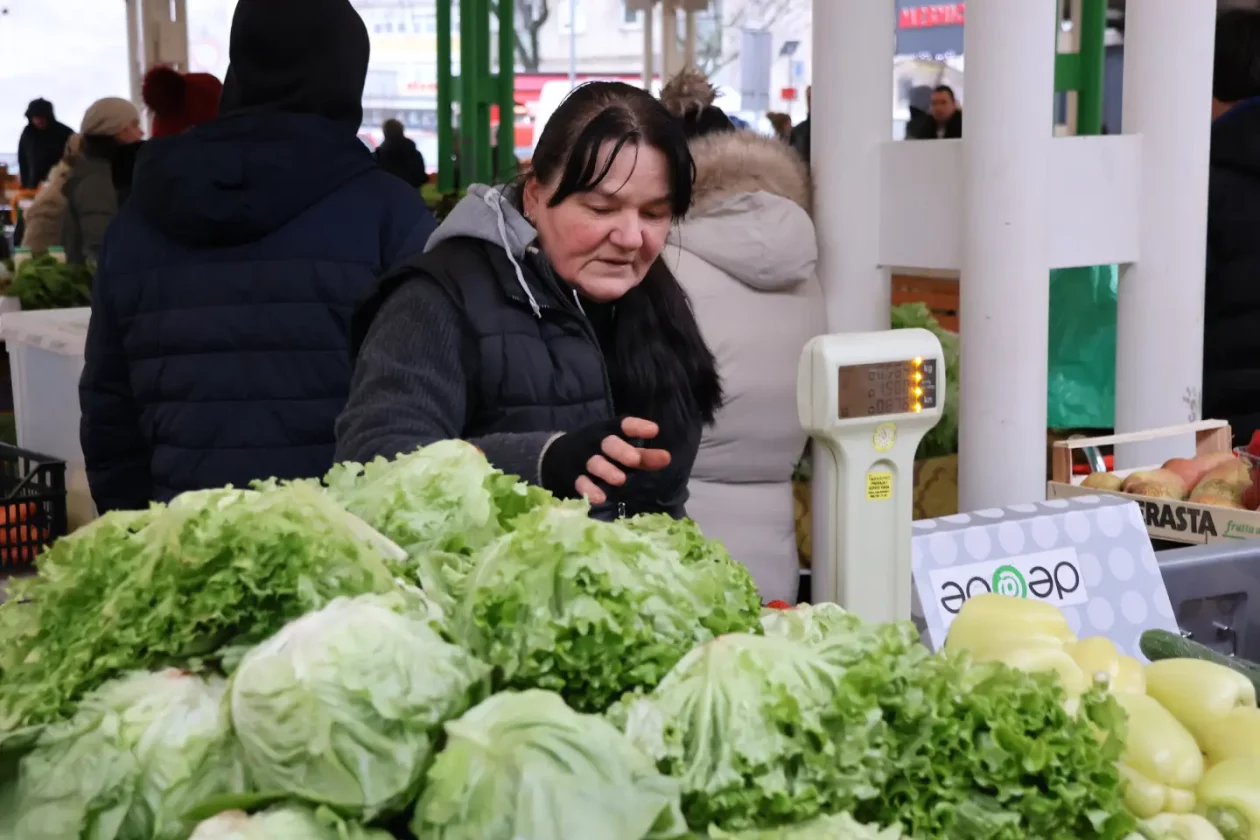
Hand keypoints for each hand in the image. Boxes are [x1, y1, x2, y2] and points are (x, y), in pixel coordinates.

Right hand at [539, 417, 671, 504]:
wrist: (556, 457)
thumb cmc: (599, 453)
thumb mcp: (619, 450)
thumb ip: (643, 457)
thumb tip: (667, 458)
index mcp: (608, 431)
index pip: (623, 425)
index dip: (637, 427)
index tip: (654, 431)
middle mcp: (595, 442)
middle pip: (607, 442)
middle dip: (621, 450)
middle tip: (634, 459)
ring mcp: (581, 459)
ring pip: (593, 463)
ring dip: (606, 470)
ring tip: (620, 480)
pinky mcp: (571, 476)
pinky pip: (579, 482)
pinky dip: (589, 489)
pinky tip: (600, 498)